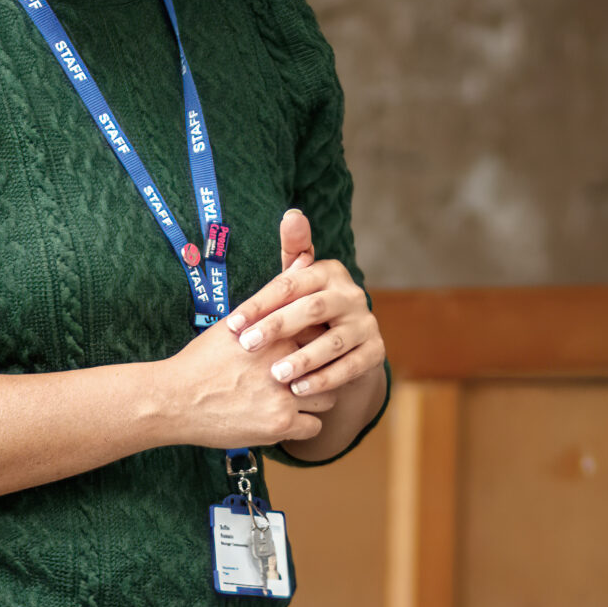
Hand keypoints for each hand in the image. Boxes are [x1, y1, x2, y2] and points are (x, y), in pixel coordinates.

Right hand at [153, 308, 330, 448]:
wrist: (173, 399)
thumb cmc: (202, 359)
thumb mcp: (237, 320)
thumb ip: (276, 293)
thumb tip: (307, 256)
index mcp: (277, 333)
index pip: (321, 334)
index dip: (316, 344)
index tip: (305, 351)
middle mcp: (285, 361)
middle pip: (328, 365)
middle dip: (318, 372)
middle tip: (301, 377)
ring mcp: (284, 395)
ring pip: (328, 398)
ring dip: (314, 399)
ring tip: (294, 397)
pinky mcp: (279, 424)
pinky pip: (315, 427)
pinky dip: (302, 425)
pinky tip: (283, 418)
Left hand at [225, 209, 385, 401]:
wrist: (344, 346)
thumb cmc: (305, 310)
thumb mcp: (294, 284)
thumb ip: (290, 252)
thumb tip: (292, 214)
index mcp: (328, 271)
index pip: (291, 283)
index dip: (260, 303)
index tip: (232, 324)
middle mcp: (352, 294)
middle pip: (313, 308)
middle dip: (278, 327)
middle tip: (248, 346)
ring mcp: (366, 323)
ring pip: (333, 341)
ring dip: (303, 359)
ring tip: (276, 375)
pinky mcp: (375, 351)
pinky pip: (350, 367)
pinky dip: (325, 380)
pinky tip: (299, 391)